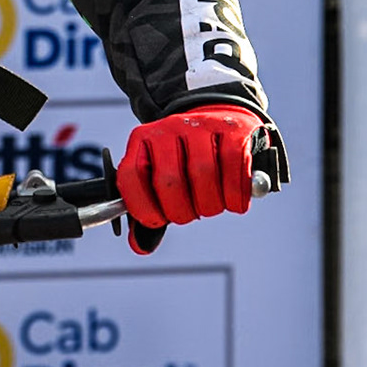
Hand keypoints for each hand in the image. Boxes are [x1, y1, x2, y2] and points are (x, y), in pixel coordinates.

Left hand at [114, 106, 263, 254]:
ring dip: (211, 204)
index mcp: (143, 140)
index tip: (158, 220)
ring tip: (213, 205)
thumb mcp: (162, 178)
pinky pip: (234, 166)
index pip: (130, 175)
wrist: (220, 120)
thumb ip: (152, 210)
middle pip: (169, 180)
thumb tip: (139, 246)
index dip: (142, 207)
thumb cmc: (188, 158)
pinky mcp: (233, 129)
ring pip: (203, 173)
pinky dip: (236, 194)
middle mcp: (169, 128)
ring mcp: (201, 125)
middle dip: (182, 211)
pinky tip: (235, 202)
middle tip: (192, 213)